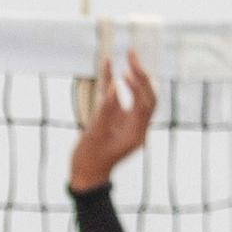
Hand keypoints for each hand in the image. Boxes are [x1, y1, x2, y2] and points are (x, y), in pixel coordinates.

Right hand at [69, 49, 156, 193]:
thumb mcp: (95, 134)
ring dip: (134, 78)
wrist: (85, 176)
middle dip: (141, 75)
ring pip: (138, 97)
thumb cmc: (89, 159)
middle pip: (147, 97)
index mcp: (136, 133)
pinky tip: (110, 67)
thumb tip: (114, 86)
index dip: (139, 83)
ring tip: (129, 58)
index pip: (145, 103)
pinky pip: (118, 100)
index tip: (128, 68)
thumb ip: (105, 110)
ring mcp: (127, 124)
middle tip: (132, 55)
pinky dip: (115, 84)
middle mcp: (136, 127)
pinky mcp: (116, 122)